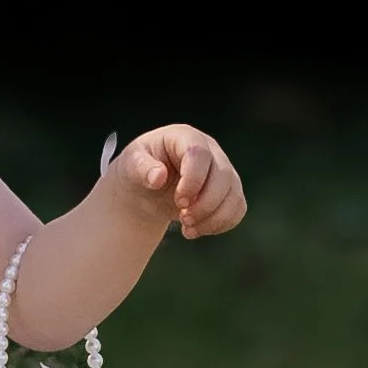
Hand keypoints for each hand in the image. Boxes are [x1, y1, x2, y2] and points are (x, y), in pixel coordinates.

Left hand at [112, 124, 243, 239]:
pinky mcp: (229, 191)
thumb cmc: (138, 169)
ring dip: (213, 217)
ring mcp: (223, 170)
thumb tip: (158, 176)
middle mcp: (210, 151)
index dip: (193, 180)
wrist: (146, 187)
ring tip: (188, 228)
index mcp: (185, 137)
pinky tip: (198, 229)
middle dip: (205, 203)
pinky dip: (220, 224)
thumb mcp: (131, 164)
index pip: (199, 154)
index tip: (179, 201)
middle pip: (223, 175)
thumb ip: (141, 168)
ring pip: (234, 194)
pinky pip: (237, 208)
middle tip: (183, 219)